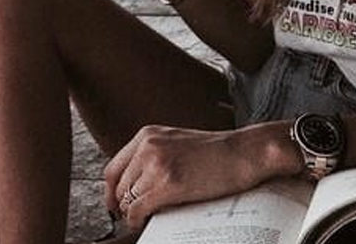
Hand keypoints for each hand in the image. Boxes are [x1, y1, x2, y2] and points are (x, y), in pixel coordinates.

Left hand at [104, 123, 299, 229]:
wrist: (243, 152)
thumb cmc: (216, 151)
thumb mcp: (176, 142)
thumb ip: (153, 155)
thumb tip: (134, 185)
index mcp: (147, 134)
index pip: (113, 168)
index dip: (112, 192)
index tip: (118, 205)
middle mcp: (148, 145)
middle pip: (118, 186)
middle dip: (123, 205)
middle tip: (135, 216)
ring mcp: (156, 163)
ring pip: (126, 200)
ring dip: (133, 214)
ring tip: (147, 218)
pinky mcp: (168, 183)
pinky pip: (138, 210)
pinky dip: (139, 221)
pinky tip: (150, 221)